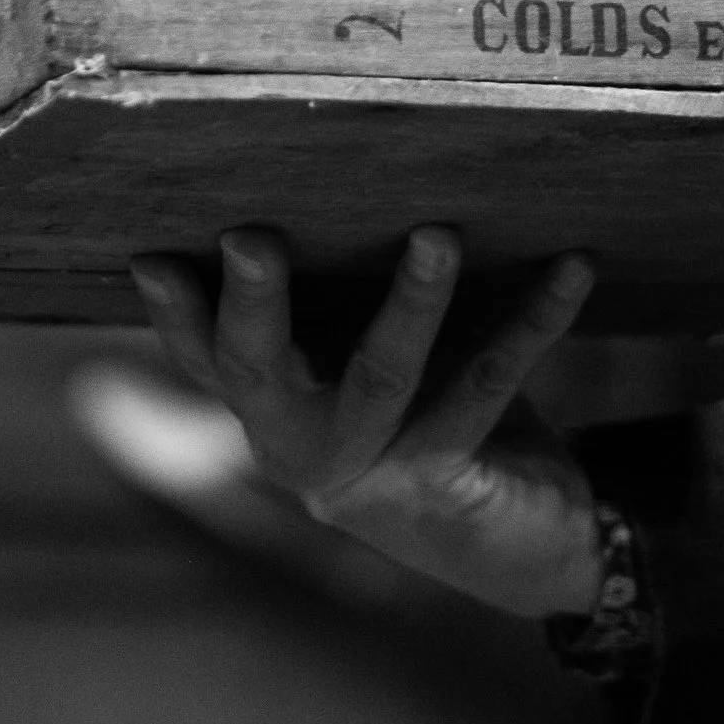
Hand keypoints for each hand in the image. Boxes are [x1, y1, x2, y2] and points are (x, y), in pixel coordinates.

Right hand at [128, 228, 603, 617]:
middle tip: (250, 237)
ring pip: (382, 375)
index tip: (151, 257)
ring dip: (412, 300)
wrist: (526, 543)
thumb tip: (342, 179)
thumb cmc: (439, 417)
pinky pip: (488, 384)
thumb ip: (342, 300)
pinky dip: (534, 317)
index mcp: (273, 410)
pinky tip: (572, 266)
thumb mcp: (379, 359)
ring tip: (437, 234)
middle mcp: (301, 448)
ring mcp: (371, 473)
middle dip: (253, 303)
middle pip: (258, 370)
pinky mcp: (445, 484)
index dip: (175, 313)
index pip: (207, 357)